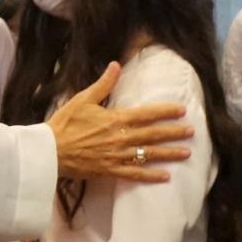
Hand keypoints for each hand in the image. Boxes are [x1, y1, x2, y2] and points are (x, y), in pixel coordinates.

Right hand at [47, 62, 195, 184]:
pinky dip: (151, 176)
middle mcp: (120, 138)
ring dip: (169, 154)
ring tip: (186, 153)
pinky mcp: (110, 171)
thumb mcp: (82, 99)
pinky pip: (135, 174)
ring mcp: (117, 156)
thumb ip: (103, 84)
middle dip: (174, 133)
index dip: (166, 111)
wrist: (49, 151)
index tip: (182, 110)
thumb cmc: (64, 124)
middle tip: (192, 132)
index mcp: (115, 119)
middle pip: (153, 135)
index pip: (147, 114)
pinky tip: (166, 177)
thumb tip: (116, 65)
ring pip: (149, 155)